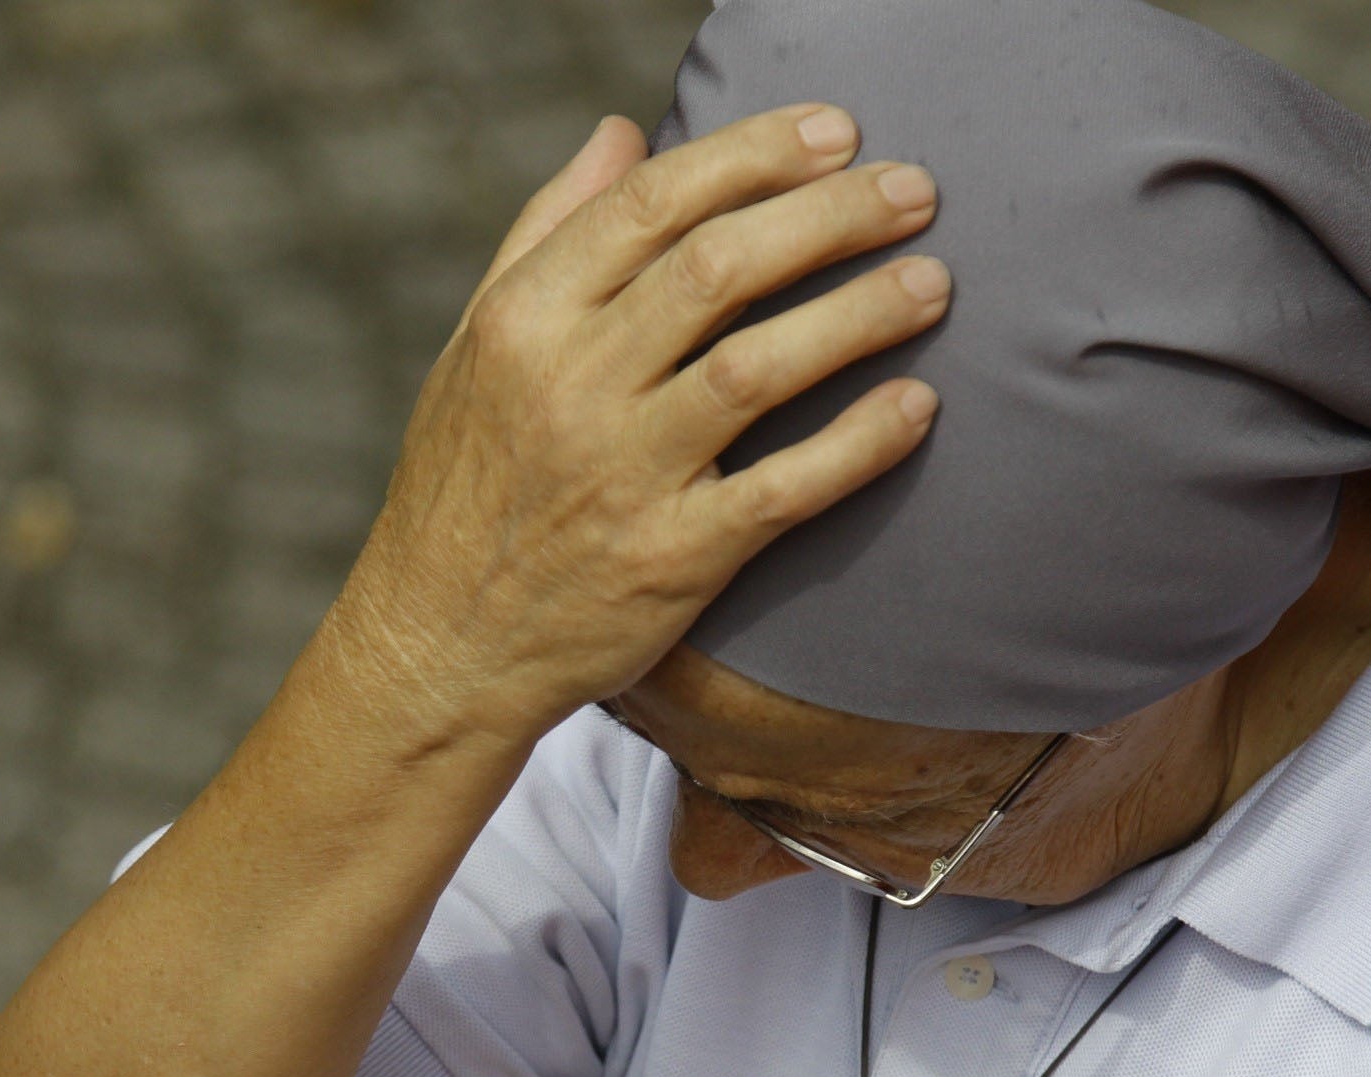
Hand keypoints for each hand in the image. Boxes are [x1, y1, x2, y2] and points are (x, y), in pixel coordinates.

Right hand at [321, 102, 951, 743]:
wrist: (438, 650)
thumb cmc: (464, 487)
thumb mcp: (476, 348)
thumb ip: (549, 234)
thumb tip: (623, 134)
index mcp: (524, 320)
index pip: (652, 204)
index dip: (755, 155)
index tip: (835, 132)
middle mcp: (570, 387)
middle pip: (720, 268)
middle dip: (831, 216)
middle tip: (915, 190)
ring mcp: (622, 477)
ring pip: (760, 367)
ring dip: (860, 315)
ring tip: (932, 283)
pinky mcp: (670, 561)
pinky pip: (782, 490)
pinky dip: (857, 444)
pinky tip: (916, 405)